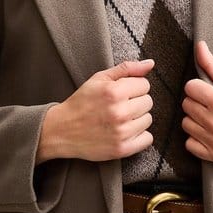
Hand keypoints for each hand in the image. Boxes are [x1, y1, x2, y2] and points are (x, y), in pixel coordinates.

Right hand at [37, 58, 156, 162]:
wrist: (61, 130)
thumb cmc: (81, 102)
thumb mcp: (99, 79)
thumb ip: (126, 68)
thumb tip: (150, 63)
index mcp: (114, 92)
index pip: (145, 85)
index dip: (133, 87)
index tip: (122, 93)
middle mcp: (119, 112)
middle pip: (148, 102)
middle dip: (136, 102)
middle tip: (119, 107)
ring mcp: (121, 132)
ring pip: (148, 120)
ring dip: (137, 119)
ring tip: (119, 120)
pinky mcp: (122, 149)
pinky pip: (147, 139)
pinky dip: (139, 136)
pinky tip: (124, 132)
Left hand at [181, 39, 212, 164]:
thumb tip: (199, 46)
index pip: (190, 88)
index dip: (199, 88)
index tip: (209, 92)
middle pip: (186, 105)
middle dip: (198, 102)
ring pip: (186, 124)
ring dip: (195, 120)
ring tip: (211, 118)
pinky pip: (190, 144)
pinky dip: (196, 139)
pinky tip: (209, 133)